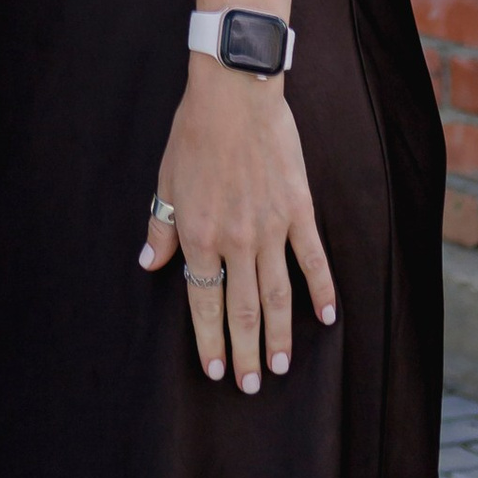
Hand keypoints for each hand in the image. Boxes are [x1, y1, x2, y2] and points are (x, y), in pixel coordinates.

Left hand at [140, 59, 336, 390]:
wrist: (235, 91)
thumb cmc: (195, 132)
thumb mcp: (167, 179)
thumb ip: (162, 226)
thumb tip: (150, 263)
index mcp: (200, 233)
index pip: (205, 301)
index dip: (209, 339)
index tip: (216, 369)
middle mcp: (237, 239)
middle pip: (243, 308)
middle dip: (246, 351)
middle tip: (250, 386)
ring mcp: (272, 227)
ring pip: (278, 295)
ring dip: (280, 335)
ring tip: (280, 367)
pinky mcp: (298, 210)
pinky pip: (312, 259)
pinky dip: (321, 290)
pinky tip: (326, 317)